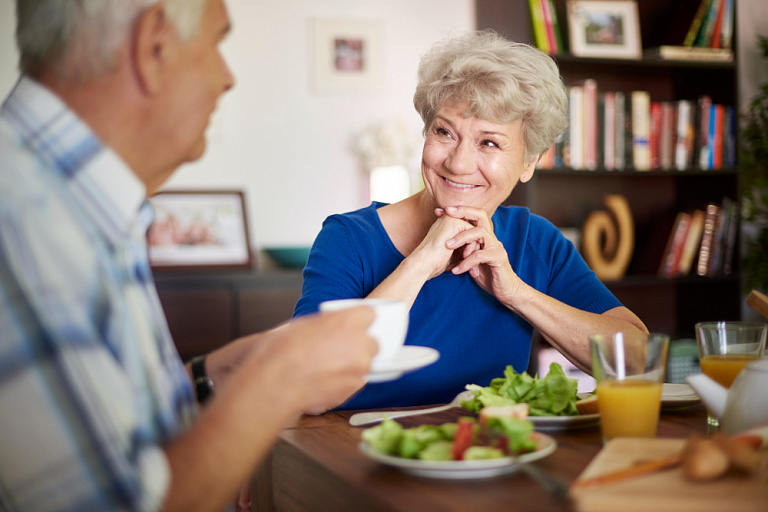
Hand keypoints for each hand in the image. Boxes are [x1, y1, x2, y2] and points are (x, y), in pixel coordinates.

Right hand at [246, 306, 377, 414]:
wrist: (276, 382)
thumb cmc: (283, 351)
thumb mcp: (305, 324)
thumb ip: (328, 324)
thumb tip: (331, 328)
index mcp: (349, 321)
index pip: (370, 314)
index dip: (359, 320)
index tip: (352, 324)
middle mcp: (360, 343)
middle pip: (371, 341)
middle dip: (358, 344)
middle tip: (338, 348)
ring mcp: (359, 368)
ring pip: (365, 363)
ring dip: (352, 364)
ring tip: (327, 366)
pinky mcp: (353, 388)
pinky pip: (356, 380)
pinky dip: (345, 380)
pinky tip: (326, 380)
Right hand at [408, 211, 475, 279]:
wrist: (423, 264)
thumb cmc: (434, 263)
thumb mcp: (453, 254)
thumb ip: (464, 247)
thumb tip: (479, 248)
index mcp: (446, 225)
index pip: (469, 234)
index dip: (472, 249)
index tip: (471, 267)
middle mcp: (449, 219)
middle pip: (474, 232)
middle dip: (476, 249)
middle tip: (474, 269)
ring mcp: (451, 219)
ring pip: (475, 232)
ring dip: (475, 249)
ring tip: (471, 265)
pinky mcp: (454, 223)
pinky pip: (474, 233)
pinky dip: (472, 247)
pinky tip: (465, 257)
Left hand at [439, 205, 521, 304]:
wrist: (505, 290)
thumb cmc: (487, 275)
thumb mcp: (472, 260)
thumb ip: (464, 249)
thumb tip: (444, 242)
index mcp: (485, 237)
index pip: (474, 216)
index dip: (458, 211)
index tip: (440, 211)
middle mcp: (492, 238)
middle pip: (481, 216)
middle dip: (463, 212)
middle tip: (447, 213)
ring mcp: (496, 247)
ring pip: (479, 233)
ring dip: (462, 238)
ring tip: (447, 246)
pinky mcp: (498, 258)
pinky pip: (479, 256)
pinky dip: (466, 262)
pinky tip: (456, 270)